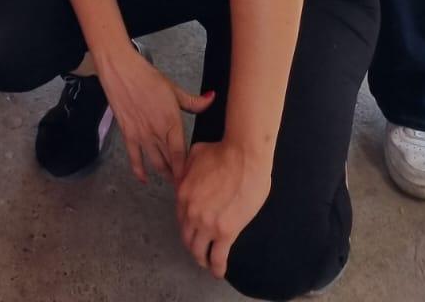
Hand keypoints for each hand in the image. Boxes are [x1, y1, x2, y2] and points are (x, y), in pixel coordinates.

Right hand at [97, 44, 213, 185]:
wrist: (121, 70)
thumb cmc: (147, 77)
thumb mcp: (173, 89)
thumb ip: (194, 101)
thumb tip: (211, 98)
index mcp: (171, 121)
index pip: (181, 154)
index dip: (186, 171)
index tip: (193, 181)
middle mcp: (157, 132)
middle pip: (170, 161)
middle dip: (178, 175)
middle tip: (186, 186)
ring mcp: (141, 134)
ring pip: (155, 162)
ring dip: (164, 174)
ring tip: (171, 183)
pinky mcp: (128, 134)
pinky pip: (134, 157)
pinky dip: (139, 170)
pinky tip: (143, 179)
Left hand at [176, 140, 270, 280]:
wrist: (244, 156)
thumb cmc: (222, 151)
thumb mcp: (195, 155)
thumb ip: (186, 169)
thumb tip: (186, 175)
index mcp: (183, 192)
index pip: (180, 218)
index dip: (186, 227)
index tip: (192, 232)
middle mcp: (191, 211)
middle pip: (187, 237)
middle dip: (192, 246)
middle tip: (199, 251)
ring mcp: (207, 223)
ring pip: (199, 250)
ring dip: (202, 259)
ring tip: (207, 263)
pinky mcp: (226, 232)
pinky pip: (218, 257)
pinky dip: (217, 267)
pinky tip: (218, 272)